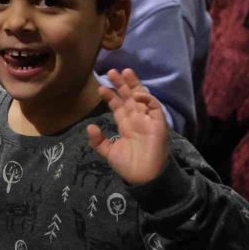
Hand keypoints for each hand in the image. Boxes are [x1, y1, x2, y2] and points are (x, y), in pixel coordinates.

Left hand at [87, 69, 169, 184]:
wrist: (144, 178)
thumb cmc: (128, 166)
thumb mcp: (108, 152)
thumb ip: (98, 140)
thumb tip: (89, 126)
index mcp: (126, 125)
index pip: (118, 106)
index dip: (110, 96)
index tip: (100, 88)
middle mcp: (137, 119)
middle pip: (129, 97)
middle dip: (121, 84)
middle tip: (111, 71)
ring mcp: (148, 120)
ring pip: (141, 97)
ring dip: (134, 84)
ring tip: (124, 72)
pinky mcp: (159, 124)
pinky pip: (155, 107)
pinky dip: (147, 99)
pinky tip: (136, 94)